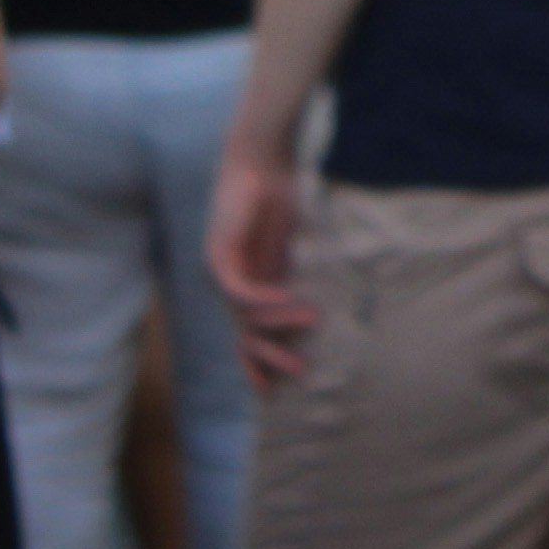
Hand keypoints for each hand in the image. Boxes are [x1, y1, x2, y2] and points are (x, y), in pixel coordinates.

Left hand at [206, 148, 315, 391]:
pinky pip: (241, 291)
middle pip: (242, 335)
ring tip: (307, 331)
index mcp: (250, 282)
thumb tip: (329, 304)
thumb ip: (298, 275)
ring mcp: (222, 270)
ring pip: (243, 318)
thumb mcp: (294, 244)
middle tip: (298, 372)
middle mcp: (231, 282)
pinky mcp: (219, 255)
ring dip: (275, 328)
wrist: (262, 158)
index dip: (258, 362)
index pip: (248, 333)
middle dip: (267, 358)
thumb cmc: (282, 193)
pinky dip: (265, 301)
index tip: (275, 390)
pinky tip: (289, 301)